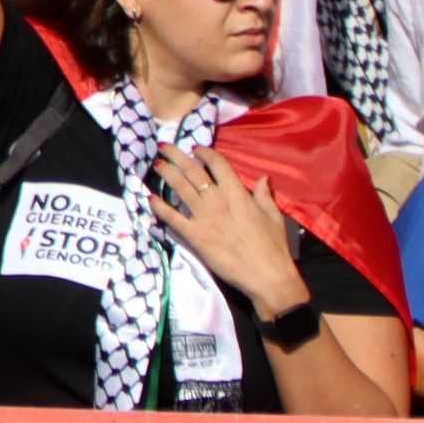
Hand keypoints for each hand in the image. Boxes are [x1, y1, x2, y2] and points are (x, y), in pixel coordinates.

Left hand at [150, 141, 309, 317]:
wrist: (266, 275)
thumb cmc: (272, 246)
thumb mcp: (273, 216)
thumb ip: (265, 195)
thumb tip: (264, 177)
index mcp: (237, 194)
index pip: (217, 164)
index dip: (205, 153)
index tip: (196, 148)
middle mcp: (217, 200)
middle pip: (192, 171)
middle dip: (176, 156)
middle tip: (163, 147)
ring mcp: (203, 217)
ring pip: (180, 188)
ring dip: (166, 174)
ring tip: (156, 165)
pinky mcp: (194, 235)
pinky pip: (172, 217)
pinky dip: (159, 207)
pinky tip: (150, 199)